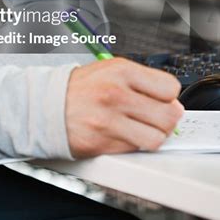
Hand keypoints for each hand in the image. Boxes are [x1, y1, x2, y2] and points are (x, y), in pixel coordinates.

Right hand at [65, 57, 183, 156]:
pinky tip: (125, 135)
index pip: (169, 87)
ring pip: (156, 138)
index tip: (163, 99)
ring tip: (142, 128)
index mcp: (121, 71)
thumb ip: (142, 81)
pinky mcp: (103, 143)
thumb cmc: (81, 88)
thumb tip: (171, 100)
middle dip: (167, 119)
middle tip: (157, 117)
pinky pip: (136, 150)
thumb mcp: (110, 70)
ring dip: (153, 135)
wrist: (47, 105)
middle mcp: (116, 94)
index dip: (169, 95)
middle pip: (168, 115)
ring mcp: (109, 120)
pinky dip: (135, 145)